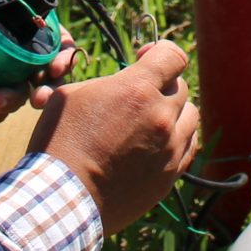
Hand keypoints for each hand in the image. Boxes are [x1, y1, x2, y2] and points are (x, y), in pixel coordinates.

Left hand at [0, 0, 75, 125]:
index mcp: (24, 22)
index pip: (56, 38)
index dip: (63, 52)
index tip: (58, 65)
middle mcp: (21, 50)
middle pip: (46, 71)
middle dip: (46, 85)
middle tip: (37, 95)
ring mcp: (5, 74)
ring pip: (24, 91)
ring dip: (16, 101)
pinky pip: (0, 107)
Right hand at [28, 40, 202, 234]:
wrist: (62, 198)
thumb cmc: (60, 143)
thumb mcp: (71, 95)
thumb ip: (106, 83)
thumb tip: (120, 83)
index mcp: (137, 90)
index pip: (173, 55)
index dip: (160, 51)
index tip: (145, 58)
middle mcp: (161, 117)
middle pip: (180, 87)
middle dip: (161, 85)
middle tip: (138, 96)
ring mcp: (169, 149)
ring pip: (190, 116)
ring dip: (173, 112)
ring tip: (150, 120)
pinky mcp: (170, 175)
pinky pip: (188, 147)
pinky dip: (178, 139)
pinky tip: (158, 143)